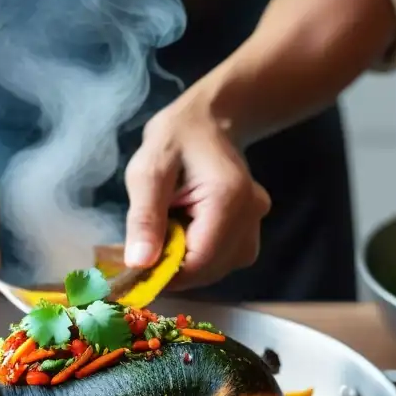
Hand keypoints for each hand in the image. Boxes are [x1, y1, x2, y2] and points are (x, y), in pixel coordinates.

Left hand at [123, 89, 270, 289]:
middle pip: (212, 268)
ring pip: (220, 267)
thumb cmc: (174, 140)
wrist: (208, 121)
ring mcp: (256, 221)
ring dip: (189, 263)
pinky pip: (227, 258)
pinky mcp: (252, 227)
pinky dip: (202, 256)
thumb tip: (139, 264)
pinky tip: (185, 233)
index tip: (139, 270)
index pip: (200, 261)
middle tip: (148, 248)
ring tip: (168, 232)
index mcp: (228, 198)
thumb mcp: (147, 172)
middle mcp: (251, 214)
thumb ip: (144, 218)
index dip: (168, 274)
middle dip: (176, 269)